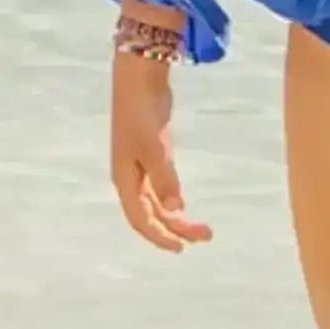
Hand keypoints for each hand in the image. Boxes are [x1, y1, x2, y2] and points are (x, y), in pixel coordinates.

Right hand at [110, 54, 211, 252]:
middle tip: (205, 237)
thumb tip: (176, 211)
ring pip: (158, 201)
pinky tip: (184, 206)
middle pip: (152, 214)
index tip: (180, 249)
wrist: (139, 79)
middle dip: (175, 229)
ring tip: (203, 228)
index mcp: (124, 179)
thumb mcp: (155, 150)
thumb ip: (166, 180)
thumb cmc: (142, 114)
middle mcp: (130, 176)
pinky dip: (172, 198)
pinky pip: (161, 186)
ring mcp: (140, 164)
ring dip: (177, 216)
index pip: (140, 219)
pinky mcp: (153, 153)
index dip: (159, 236)